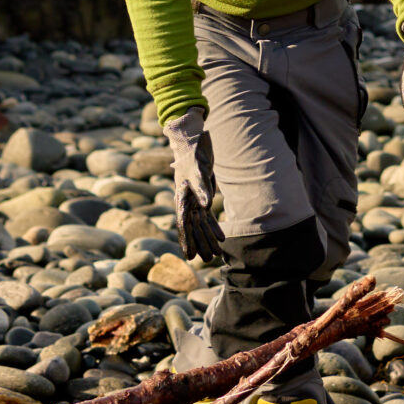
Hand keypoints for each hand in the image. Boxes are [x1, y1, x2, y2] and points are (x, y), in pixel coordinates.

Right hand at [164, 109, 225, 262]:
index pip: (184, 224)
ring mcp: (194, 201)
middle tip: (208, 260)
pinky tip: (222, 237)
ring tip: (216, 255)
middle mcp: (186, 203)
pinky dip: (214, 226)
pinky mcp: (202, 197)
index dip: (187, 241)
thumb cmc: (193, 155)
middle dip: (200, 244)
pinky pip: (207, 216)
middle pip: (193, 228)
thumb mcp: (198, 169)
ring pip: (201, 225)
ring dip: (208, 239)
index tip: (189, 257)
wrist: (194, 143)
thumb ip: (202, 187)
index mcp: (182, 198)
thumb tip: (207, 205)